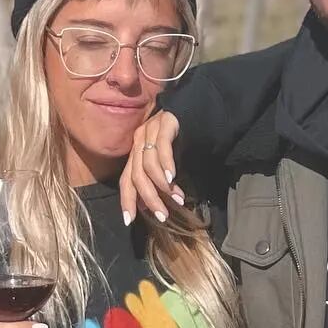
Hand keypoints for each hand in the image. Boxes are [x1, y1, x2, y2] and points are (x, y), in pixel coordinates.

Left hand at [120, 111, 185, 225]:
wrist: (201, 107)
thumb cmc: (187, 138)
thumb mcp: (168, 162)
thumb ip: (158, 180)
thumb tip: (148, 206)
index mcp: (137, 150)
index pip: (126, 179)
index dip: (127, 200)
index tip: (129, 220)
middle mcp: (140, 139)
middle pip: (136, 175)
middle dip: (148, 198)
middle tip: (161, 215)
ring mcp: (151, 129)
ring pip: (147, 165)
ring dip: (161, 186)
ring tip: (177, 199)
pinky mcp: (165, 122)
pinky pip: (162, 147)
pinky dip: (166, 165)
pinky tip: (173, 178)